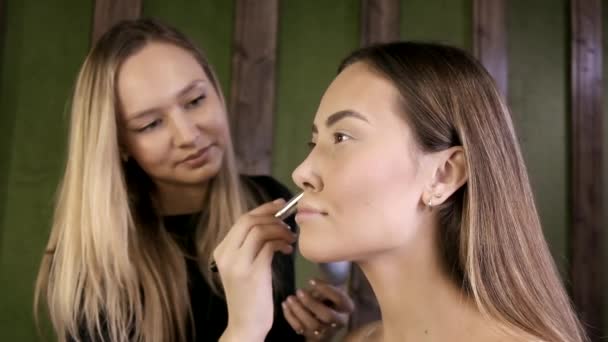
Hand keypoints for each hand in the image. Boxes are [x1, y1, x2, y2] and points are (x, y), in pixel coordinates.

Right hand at [214, 199, 296, 340]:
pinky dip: (281, 242)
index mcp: (221, 250)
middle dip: (272, 215)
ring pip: (259, 230)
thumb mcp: (244, 266)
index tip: (279, 205)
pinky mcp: (252, 272)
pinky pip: (269, 246)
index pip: (242, 220)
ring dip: (280, 229)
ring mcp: (237, 263)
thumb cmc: (249, 295)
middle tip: (289, 219)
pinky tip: (288, 250)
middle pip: (249, 220)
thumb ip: (250, 246)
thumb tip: (271, 222)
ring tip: (290, 237)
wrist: (246, 324)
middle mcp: (225, 254)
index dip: (263, 209)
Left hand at [282, 278, 354, 340]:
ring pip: (312, 325)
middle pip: (327, 315)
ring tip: (290, 298)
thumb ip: (323, 287)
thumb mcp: (330, 288)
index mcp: (347, 307)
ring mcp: (326, 331)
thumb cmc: (328, 296)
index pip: (339, 298)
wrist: (326, 312)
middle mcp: (339, 322)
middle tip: (299, 291)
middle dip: (311, 303)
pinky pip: (300, 329)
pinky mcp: (313, 336)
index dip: (325, 289)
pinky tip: (285, 305)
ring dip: (299, 311)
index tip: (311, 280)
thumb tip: (311, 284)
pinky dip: (290, 317)